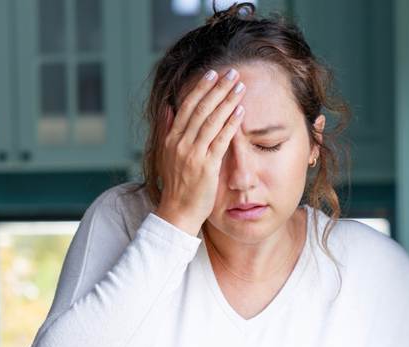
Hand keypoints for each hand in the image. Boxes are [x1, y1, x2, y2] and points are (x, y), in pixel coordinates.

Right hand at [154, 68, 246, 235]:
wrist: (178, 211)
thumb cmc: (177, 184)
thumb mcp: (167, 154)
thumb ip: (167, 130)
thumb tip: (168, 108)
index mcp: (170, 138)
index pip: (186, 106)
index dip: (200, 88)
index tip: (212, 73)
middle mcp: (180, 143)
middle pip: (200, 109)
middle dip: (217, 88)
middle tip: (232, 73)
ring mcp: (193, 154)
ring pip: (211, 121)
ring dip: (227, 101)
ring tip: (240, 87)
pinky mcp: (206, 166)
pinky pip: (220, 140)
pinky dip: (231, 124)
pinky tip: (241, 111)